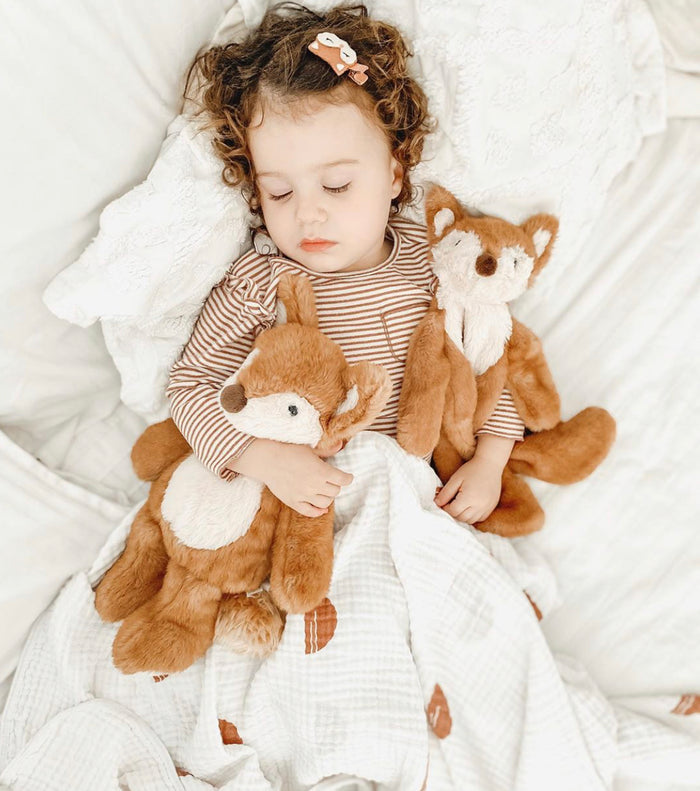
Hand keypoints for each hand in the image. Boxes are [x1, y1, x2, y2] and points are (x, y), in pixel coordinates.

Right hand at [228, 438, 352, 517]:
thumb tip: (340, 445)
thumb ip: (326, 450)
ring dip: (328, 497)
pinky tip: (322, 509)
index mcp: (321, 471)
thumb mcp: (310, 449)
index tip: (348, 477)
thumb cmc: (289, 451)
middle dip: (337, 486)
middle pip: (336, 491)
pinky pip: (310, 512)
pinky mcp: (294, 502)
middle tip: (333, 481)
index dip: (348, 478)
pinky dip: (318, 512)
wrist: (267, 460)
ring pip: (326, 503)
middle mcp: (315, 485)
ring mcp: (304, 495)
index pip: (343, 480)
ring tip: (325, 491)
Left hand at [434, 455, 502, 523]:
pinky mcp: (492, 507)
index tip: (443, 501)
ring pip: (471, 520)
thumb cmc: (471, 469)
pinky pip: (480, 518)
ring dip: (462, 515)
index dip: (445, 507)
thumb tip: (437, 503)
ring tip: (459, 504)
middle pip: (461, 518)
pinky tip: (469, 506)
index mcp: (470, 498)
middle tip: (449, 502)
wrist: (490, 464)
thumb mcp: (455, 479)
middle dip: (453, 512)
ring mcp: (487, 507)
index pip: (453, 511)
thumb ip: (445, 493)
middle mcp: (480, 505)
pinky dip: (472, 516)